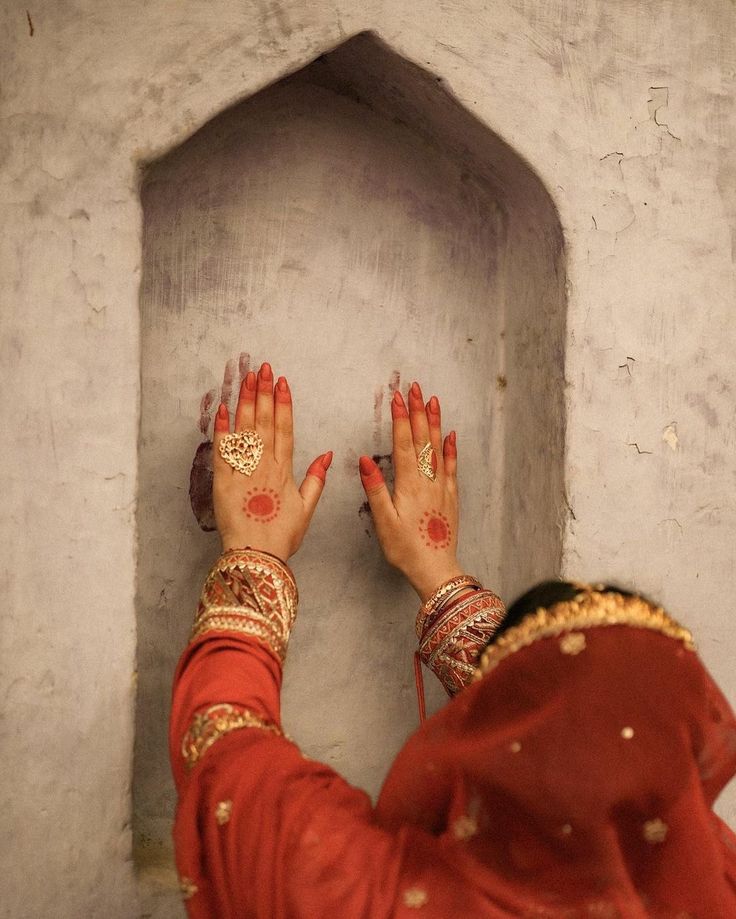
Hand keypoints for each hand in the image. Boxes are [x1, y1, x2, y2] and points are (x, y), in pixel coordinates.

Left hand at [212, 361, 331, 560]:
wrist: (257, 555)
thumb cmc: (282, 537)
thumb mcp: (306, 509)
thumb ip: (316, 480)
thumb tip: (327, 454)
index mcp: (285, 471)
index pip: (285, 429)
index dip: (283, 404)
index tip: (282, 382)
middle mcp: (265, 466)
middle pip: (264, 422)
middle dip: (263, 393)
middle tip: (262, 368)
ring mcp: (243, 472)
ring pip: (245, 430)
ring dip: (246, 402)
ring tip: (246, 378)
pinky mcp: (223, 482)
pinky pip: (222, 451)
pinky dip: (222, 429)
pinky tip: (223, 409)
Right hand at [358, 382, 462, 600]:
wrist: (436, 569)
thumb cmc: (405, 549)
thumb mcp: (383, 521)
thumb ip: (376, 488)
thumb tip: (364, 460)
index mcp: (409, 485)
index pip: (403, 444)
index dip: (400, 419)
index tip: (397, 397)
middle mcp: (427, 481)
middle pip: (422, 439)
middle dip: (417, 412)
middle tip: (415, 388)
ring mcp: (442, 487)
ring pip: (438, 448)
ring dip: (434, 423)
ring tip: (432, 401)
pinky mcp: (451, 497)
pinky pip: (452, 467)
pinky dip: (451, 449)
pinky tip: (451, 435)